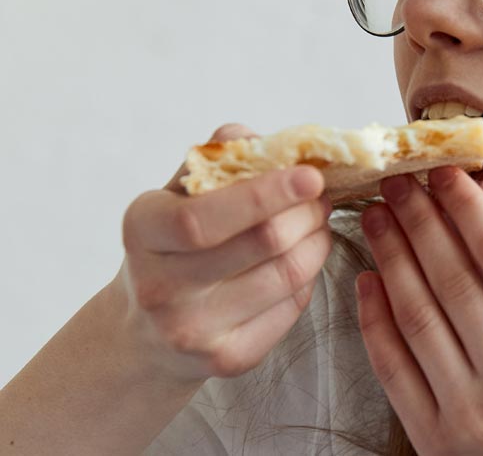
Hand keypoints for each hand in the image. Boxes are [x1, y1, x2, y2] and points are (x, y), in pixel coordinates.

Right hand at [114, 124, 332, 382]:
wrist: (148, 331)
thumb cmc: (175, 243)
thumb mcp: (180, 192)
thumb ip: (222, 158)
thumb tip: (270, 142)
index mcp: (143, 230)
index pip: (205, 216)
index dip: (266, 194)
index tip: (312, 176)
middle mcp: (159, 287)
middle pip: (263, 243)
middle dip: (307, 212)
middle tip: (321, 196)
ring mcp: (192, 331)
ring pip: (288, 275)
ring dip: (317, 240)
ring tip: (316, 223)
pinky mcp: (227, 359)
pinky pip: (293, 307)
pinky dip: (309, 277)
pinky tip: (299, 261)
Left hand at [356, 167, 482, 455]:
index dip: (469, 209)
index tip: (446, 174)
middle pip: (453, 279)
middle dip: (420, 220)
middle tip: (397, 180)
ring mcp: (467, 410)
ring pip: (416, 315)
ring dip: (391, 257)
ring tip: (375, 215)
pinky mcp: (430, 437)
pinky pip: (392, 367)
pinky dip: (373, 320)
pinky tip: (366, 279)